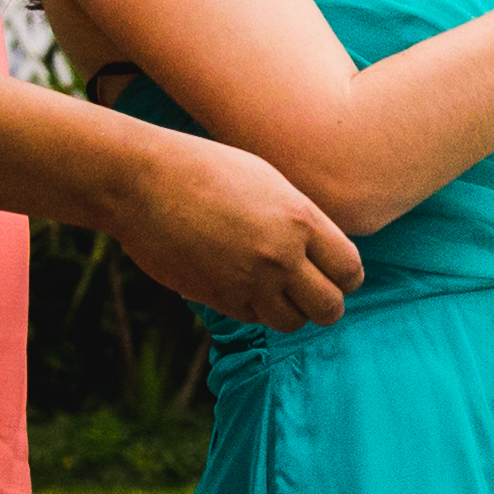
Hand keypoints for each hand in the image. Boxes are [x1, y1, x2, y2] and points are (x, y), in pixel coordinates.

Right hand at [99, 124, 361, 326]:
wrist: (144, 182)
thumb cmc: (207, 171)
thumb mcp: (271, 184)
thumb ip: (302, 222)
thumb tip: (321, 254)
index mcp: (301, 221)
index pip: (349, 270)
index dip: (347, 278)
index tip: (336, 275)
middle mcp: (280, 256)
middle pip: (329, 308)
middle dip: (325, 305)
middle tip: (311, 292)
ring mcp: (247, 281)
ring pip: (291, 322)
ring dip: (289, 311)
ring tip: (276, 291)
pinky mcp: (215, 297)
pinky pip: (252, 318)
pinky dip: (254, 310)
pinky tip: (242, 285)